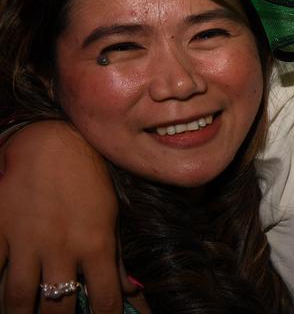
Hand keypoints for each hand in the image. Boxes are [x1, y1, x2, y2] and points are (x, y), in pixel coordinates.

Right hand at [1, 121, 126, 313]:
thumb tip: (129, 290)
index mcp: (95, 244)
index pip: (105, 298)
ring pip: (17, 297)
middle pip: (56, 307)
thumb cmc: (86, 178)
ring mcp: (26, 241)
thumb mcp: (109, 216)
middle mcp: (61, 247)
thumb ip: (115, 257)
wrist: (51, 142)